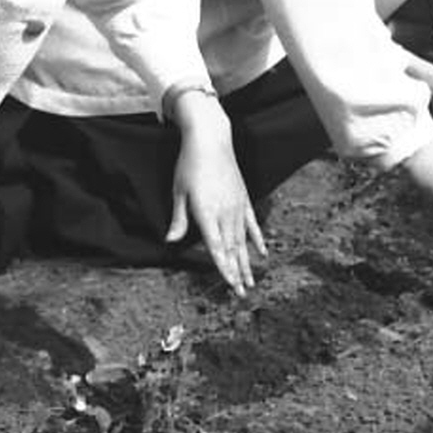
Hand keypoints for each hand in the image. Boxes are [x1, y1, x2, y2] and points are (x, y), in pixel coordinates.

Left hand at [165, 95, 265, 296]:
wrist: (210, 139)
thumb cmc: (189, 164)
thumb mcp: (178, 191)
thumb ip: (179, 219)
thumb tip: (171, 241)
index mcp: (207, 212)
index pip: (216, 246)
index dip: (222, 267)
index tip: (228, 284)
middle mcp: (225, 212)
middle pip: (232, 248)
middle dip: (236, 272)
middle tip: (241, 293)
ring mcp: (237, 205)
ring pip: (243, 240)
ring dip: (246, 262)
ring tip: (250, 281)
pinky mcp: (244, 198)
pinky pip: (252, 224)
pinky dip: (257, 239)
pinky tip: (261, 253)